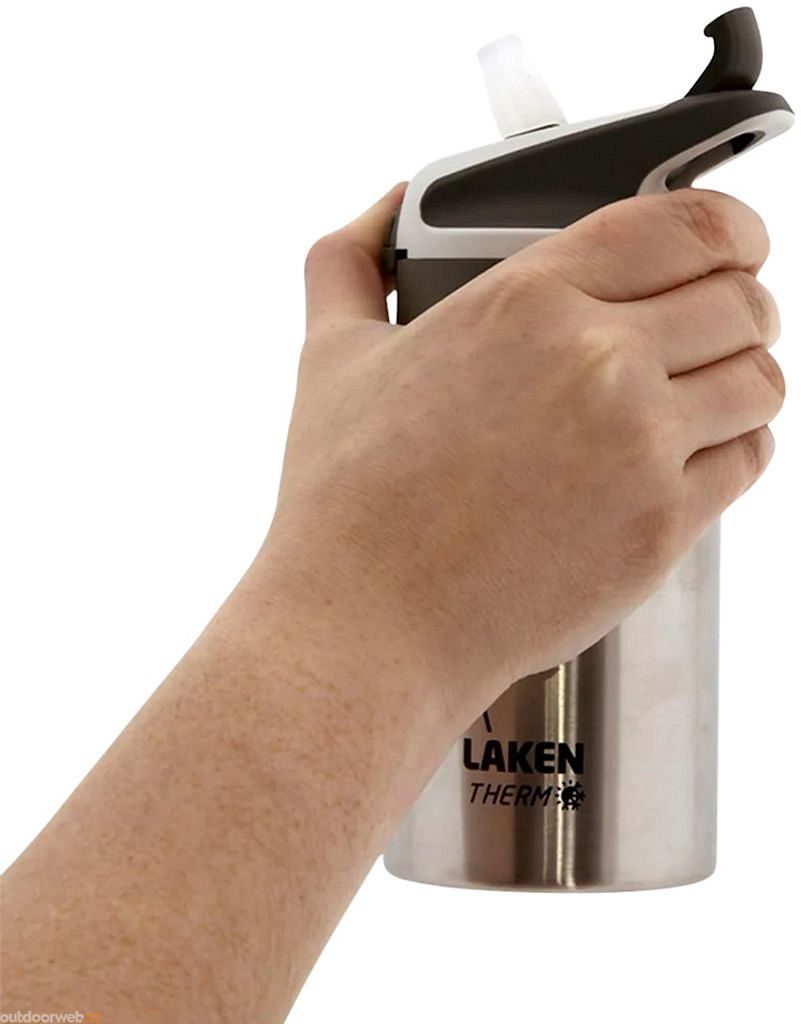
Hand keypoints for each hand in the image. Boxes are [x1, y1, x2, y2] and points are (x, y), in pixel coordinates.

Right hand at [266, 184, 782, 725]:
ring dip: (743, 374)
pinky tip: (689, 450)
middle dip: (741, 302)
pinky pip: (747, 461)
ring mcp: (641, 448)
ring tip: (704, 388)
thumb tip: (379, 209)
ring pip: (760, 380)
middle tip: (713, 319)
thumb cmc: (349, 501)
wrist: (370, 622)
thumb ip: (352, 263)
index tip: (731, 240)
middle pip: (743, 301)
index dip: (729, 226)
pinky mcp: (662, 528)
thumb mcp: (333, 358)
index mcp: (528, 300)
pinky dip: (734, 446)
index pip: (687, 225)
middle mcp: (601, 363)